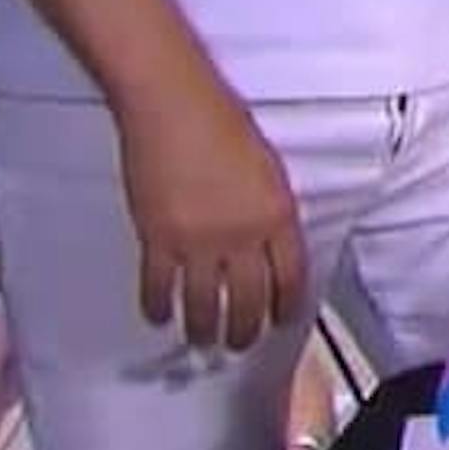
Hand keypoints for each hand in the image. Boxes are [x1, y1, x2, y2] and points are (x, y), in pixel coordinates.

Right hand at [113, 75, 304, 351]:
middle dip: (246, 330)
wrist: (174, 106)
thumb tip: (267, 245)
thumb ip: (270, 211)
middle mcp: (244, 235)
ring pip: (205, 305)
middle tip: (239, 343)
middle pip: (249, 301)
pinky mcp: (158, 240)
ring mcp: (200, 241)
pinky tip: (161, 316)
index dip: (286, 306)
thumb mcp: (267, 169)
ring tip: (202, 339)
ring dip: (204, 329)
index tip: (280, 320)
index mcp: (278, 214)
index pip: (290, 277)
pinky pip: (160, 288)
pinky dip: (160, 307)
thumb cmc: (222, 124)